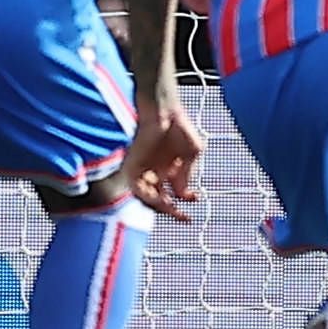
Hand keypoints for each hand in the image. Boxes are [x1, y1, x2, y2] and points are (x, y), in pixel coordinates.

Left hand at [123, 97, 206, 219]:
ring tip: (172, 208)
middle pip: (160, 199)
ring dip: (160, 206)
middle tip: (183, 217)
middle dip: (172, 210)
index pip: (174, 192)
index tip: (195, 205)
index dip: (184, 201)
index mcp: (169, 169)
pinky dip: (148, 196)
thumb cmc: (179, 126)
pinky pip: (137, 188)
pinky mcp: (132, 167)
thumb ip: (188, 173)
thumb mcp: (193, 153)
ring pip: (148, 196)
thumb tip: (184, 193)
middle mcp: (155, 172)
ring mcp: (143, 170)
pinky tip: (161, 198)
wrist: (164, 111)